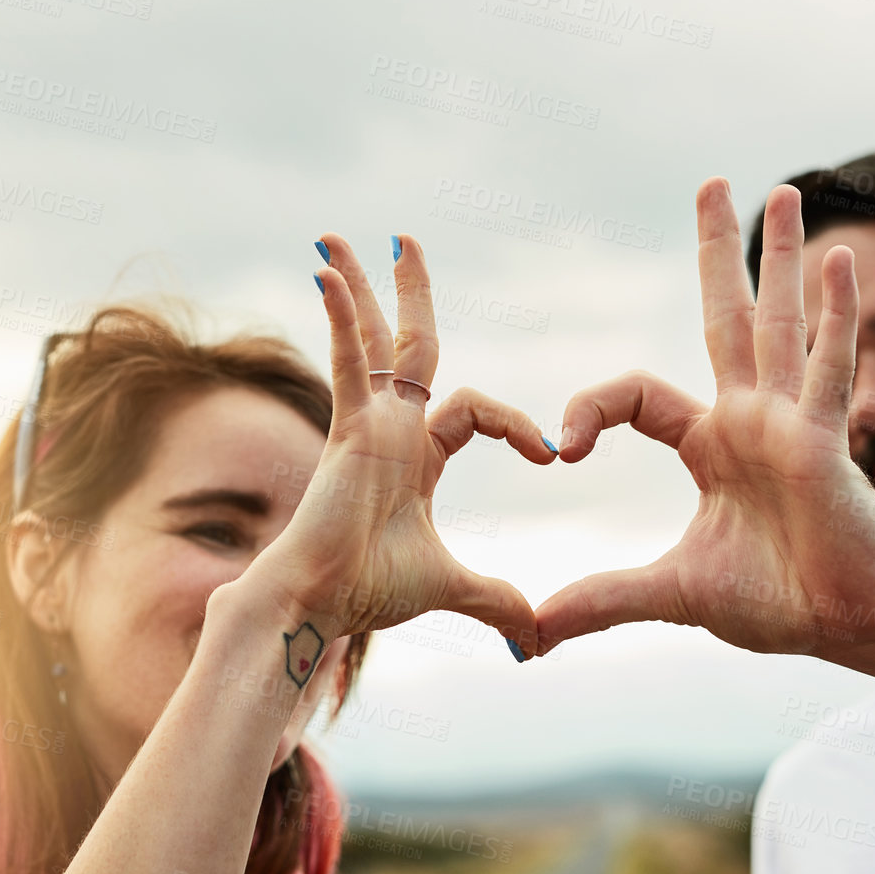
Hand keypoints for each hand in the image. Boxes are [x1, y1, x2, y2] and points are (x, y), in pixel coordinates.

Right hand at [247, 233, 556, 650]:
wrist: (322, 601)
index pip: (474, 411)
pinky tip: (329, 276)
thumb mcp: (449, 585)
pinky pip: (346, 363)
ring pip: (369, 341)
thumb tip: (534, 636)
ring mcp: (364, 423)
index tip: (552, 456)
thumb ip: (492, 599)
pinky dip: (338, 319)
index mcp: (415, 453)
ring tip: (341, 237)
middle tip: (404, 242)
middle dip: (405, 294)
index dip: (517, 425)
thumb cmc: (369, 589)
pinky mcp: (346, 428)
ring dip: (359, 288)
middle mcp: (388, 427)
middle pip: (406, 345)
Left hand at [532, 181, 874, 657]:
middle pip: (725, 317)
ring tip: (785, 191)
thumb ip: (603, 601)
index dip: (593, 408)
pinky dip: (834, 315)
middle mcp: (750, 418)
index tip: (564, 447)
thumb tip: (531, 636)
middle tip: (711, 185)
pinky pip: (828, 367)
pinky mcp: (825, 440)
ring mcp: (792, 421)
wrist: (847, 626)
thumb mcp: (671, 595)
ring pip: (779, 324)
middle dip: (717, 253)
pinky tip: (839, 261)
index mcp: (710, 444)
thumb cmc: (779, 602)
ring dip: (782, 257)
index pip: (637, 394)